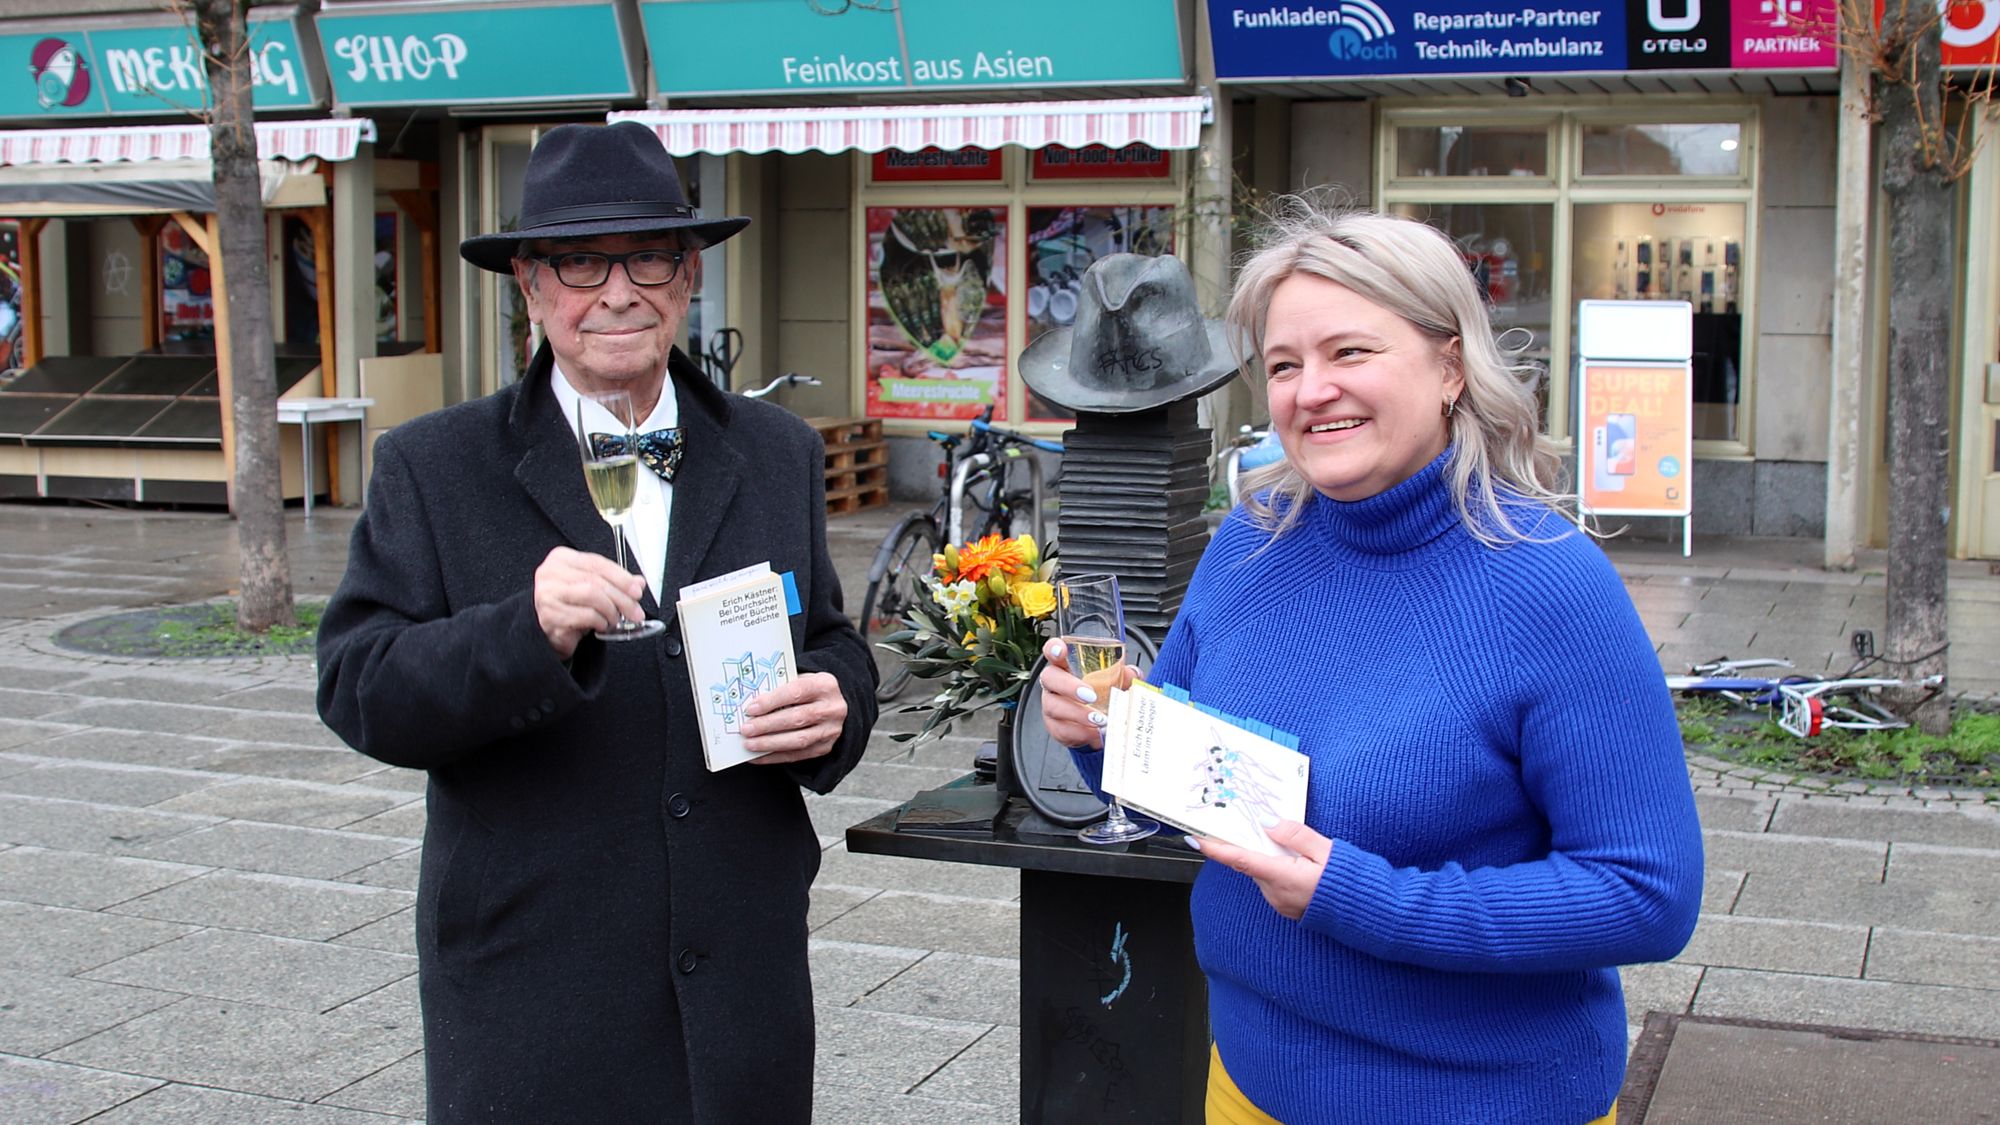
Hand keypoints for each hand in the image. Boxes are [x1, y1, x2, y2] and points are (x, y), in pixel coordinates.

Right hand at [535, 546, 646, 658]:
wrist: (547, 628)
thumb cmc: (570, 604)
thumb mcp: (594, 588)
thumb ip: (614, 582)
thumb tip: (638, 583)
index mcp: (562, 558)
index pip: (596, 563)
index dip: (621, 577)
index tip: (637, 590)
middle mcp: (550, 573)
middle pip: (596, 581)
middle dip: (622, 598)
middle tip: (635, 611)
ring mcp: (547, 594)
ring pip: (592, 597)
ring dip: (611, 611)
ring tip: (615, 619)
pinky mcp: (549, 615)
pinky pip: (585, 616)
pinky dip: (600, 622)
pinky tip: (602, 625)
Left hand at [741, 672, 847, 765]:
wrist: (831, 706)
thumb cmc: (808, 692)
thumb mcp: (799, 681)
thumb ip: (779, 689)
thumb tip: (750, 705)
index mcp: (825, 685)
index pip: (797, 692)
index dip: (772, 701)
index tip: (751, 709)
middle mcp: (832, 708)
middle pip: (797, 718)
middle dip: (767, 725)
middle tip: (746, 729)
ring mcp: (830, 730)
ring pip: (798, 740)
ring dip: (770, 743)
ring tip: (749, 744)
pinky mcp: (824, 748)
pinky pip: (797, 755)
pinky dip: (774, 757)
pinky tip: (758, 756)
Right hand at [1035, 637, 1135, 749]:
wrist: (1097, 725)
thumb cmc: (1101, 695)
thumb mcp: (1115, 681)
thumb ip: (1124, 674)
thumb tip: (1132, 674)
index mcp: (1066, 665)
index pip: (1053, 651)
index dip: (1054, 648)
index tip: (1061, 650)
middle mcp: (1054, 683)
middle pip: (1050, 678)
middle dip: (1070, 686)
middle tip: (1091, 696)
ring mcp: (1051, 705)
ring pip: (1054, 706)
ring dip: (1078, 713)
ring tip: (1099, 719)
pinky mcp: (1055, 727)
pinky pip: (1061, 729)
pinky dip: (1080, 732)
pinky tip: (1094, 732)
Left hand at [1188, 820, 1333, 920]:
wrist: (1366, 911)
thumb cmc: (1347, 880)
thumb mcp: (1324, 849)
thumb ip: (1294, 834)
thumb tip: (1268, 823)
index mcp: (1282, 876)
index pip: (1240, 860)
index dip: (1216, 849)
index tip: (1196, 839)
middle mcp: (1275, 893)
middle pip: (1252, 863)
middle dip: (1254, 845)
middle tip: (1264, 827)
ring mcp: (1280, 903)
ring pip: (1263, 873)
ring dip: (1270, 859)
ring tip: (1296, 850)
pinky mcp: (1286, 907)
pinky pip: (1273, 883)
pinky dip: (1278, 870)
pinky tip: (1298, 865)